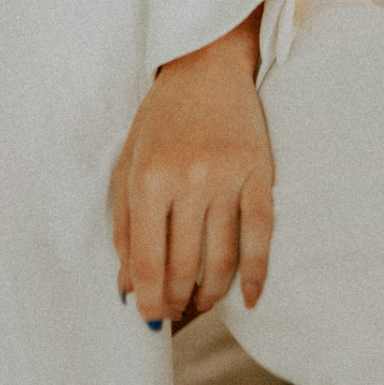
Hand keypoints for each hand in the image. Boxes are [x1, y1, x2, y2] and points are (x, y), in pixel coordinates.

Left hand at [112, 8, 272, 323]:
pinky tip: (248, 298)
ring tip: (202, 303)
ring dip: (212, 293)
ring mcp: (227, 178)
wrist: (207, 66)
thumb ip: (124, 225)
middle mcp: (187, 181)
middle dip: (178, 301)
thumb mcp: (129, 162)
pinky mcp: (259, 174)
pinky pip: (259, 236)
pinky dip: (255, 274)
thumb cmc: (162, 117)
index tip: (150, 318)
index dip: (149, 299)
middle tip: (175, 313)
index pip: (147, 261)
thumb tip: (126, 285)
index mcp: (147, 178)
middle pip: (185, 266)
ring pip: (222, 259)